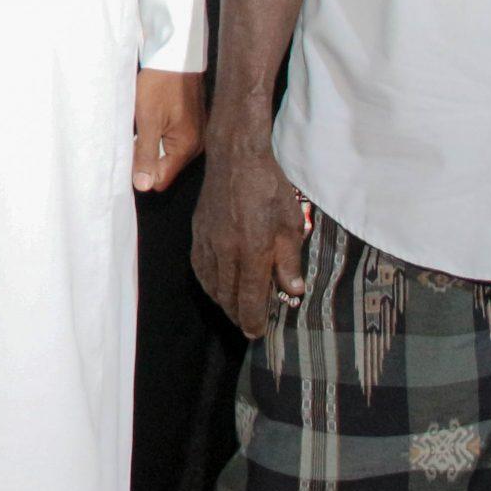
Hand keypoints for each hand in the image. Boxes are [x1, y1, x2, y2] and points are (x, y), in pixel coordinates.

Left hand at [133, 69, 203, 191]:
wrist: (175, 57)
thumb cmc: (160, 85)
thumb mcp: (147, 121)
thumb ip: (145, 155)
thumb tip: (143, 186)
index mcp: (186, 148)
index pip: (161, 180)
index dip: (142, 173)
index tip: (129, 154)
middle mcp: (195, 146)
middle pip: (164, 169)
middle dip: (146, 160)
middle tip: (132, 138)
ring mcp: (195, 135)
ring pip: (166, 155)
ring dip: (150, 147)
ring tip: (140, 127)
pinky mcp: (191, 125)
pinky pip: (172, 142)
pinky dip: (158, 136)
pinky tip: (150, 121)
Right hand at [190, 140, 304, 336]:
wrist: (235, 158)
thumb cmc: (269, 187)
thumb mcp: (290, 223)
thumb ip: (289, 260)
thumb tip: (293, 291)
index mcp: (252, 250)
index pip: (251, 297)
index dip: (253, 320)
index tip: (257, 333)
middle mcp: (226, 251)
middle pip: (228, 296)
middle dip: (238, 315)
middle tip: (248, 325)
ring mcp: (208, 242)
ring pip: (211, 285)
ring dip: (223, 302)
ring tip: (235, 309)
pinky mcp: (197, 233)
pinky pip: (200, 267)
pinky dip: (208, 283)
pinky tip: (216, 286)